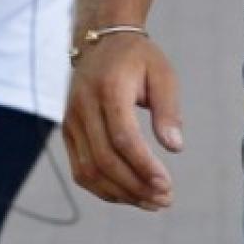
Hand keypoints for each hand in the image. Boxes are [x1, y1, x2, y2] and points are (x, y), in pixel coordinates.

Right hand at [62, 36, 182, 210]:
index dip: (143, 165)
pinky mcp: (67, 133)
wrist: (100, 40)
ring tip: (153, 203)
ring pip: (89, 171)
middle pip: (104, 160)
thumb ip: (168, 111)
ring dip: (121, 194)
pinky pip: (81, 170)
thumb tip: (175, 148)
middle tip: (166, 199)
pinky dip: (104, 189)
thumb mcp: (163, 75)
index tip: (167, 184)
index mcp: (108, 89)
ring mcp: (70, 122)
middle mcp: (82, 107)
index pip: (122, 137)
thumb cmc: (138, 59)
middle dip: (136, 186)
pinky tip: (131, 196)